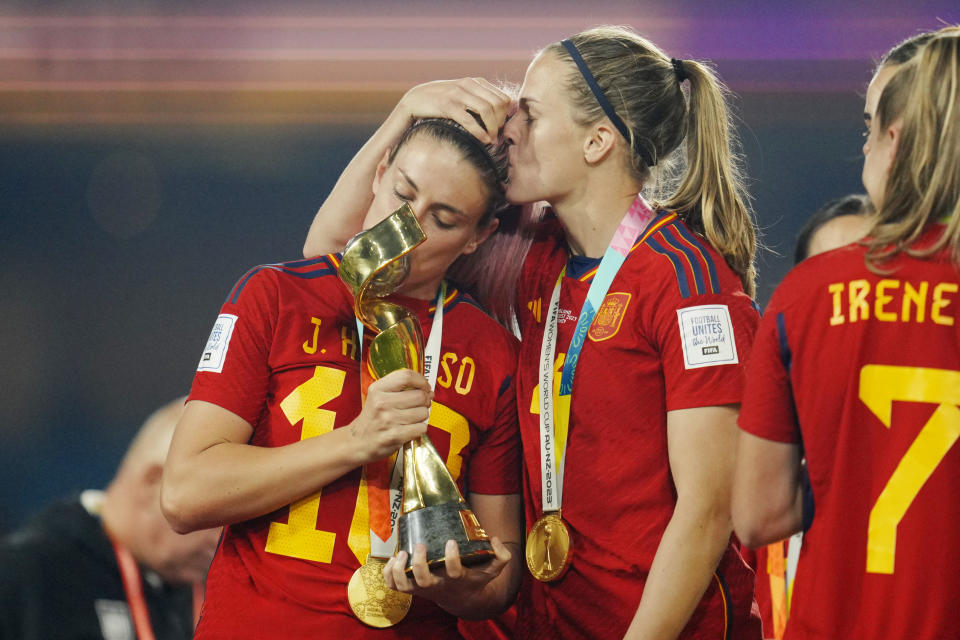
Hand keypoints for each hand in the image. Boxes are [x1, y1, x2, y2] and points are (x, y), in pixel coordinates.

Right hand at [349, 369, 430, 462]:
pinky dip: (420, 429)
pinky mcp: (395, 436)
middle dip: (426, 400)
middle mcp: (382, 402)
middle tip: (423, 404)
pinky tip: (411, 429)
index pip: (407, 376)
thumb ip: (397, 387)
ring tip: (413, 418)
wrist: (357, 443)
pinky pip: (421, 428)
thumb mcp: (377, 396)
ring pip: (422, 412)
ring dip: (423, 416)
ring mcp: (388, 420)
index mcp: (377, 389)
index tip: (425, 387)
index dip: (422, 381)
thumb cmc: (372, 419)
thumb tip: (427, 388)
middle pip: (419, 395)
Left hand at [382, 537, 512, 613]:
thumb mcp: (493, 569)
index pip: (454, 572)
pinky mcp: (412, 588)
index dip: (452, 558)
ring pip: (404, 586)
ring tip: (402, 553)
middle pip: (423, 581)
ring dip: (398, 570)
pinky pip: (393, 586)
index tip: (451, 542)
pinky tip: (393, 559)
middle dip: (419, 563)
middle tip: (422, 545)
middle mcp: (438, 585)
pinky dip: (387, 574)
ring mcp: (422, 588)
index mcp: (457, 579)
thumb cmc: (476, 578)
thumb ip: (501, 555)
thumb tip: (495, 539)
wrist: (463, 599)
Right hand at [395, 78, 512, 143]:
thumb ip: (479, 99)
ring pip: (486, 110)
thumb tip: (501, 114)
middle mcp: (469, 84)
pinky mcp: (447, 105)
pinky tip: (483, 140)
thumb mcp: (463, 95)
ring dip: (492, 128)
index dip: (506, 115)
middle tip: (496, 136)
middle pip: (498, 104)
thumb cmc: (442, 101)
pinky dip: (480, 132)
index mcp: (475, 82)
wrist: (415, 99)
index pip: (503, 98)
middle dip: (501, 123)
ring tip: (491, 139)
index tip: (500, 128)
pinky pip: (469, 120)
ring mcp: (458, 94)